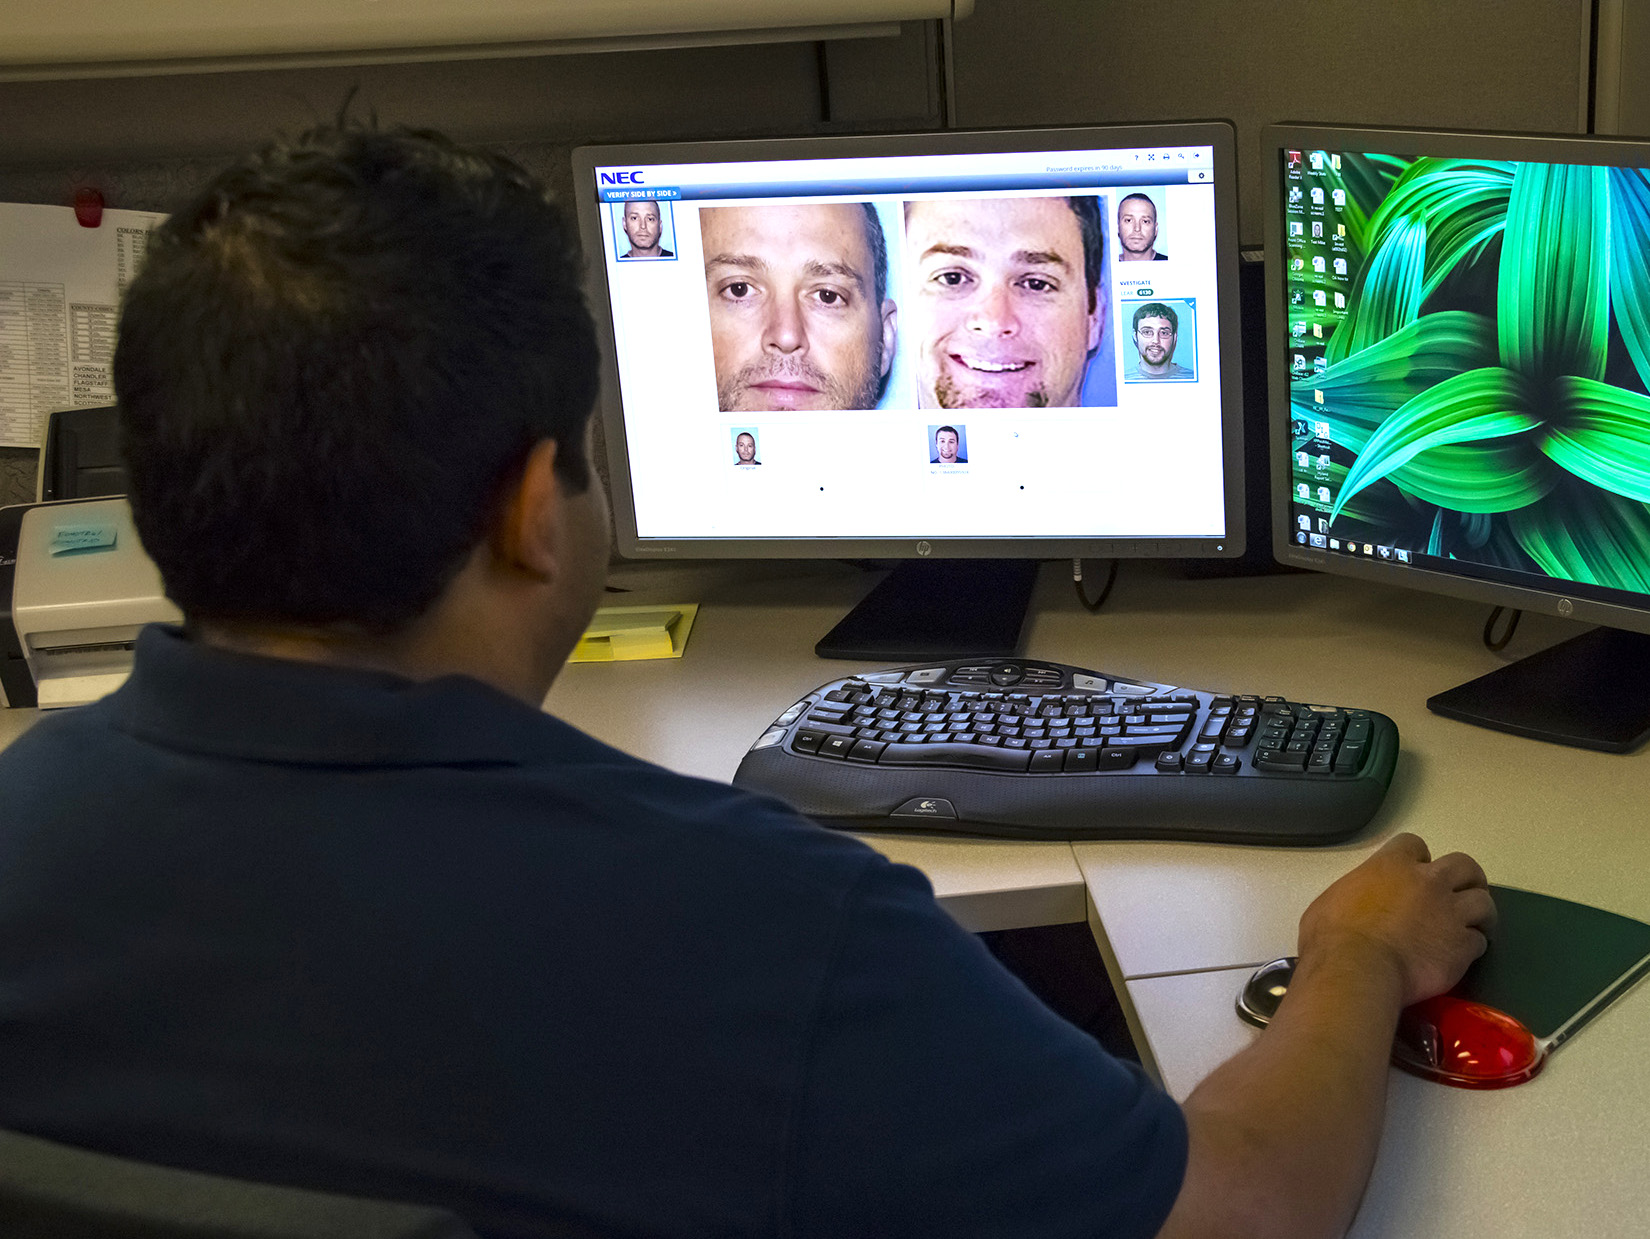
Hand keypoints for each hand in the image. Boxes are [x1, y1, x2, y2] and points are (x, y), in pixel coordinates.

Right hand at [1298, 832, 1495, 1007]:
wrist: (1356, 970)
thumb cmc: (1332, 936)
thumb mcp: (1332, 901)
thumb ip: (1356, 894)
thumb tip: (1358, 906)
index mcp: (1392, 865)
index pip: (1414, 844)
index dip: (1416, 859)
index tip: (1413, 876)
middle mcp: (1428, 882)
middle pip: (1465, 865)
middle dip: (1467, 879)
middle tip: (1459, 895)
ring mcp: (1450, 913)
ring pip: (1484, 903)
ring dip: (1479, 914)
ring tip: (1472, 926)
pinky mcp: (1462, 945)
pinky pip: (1479, 941)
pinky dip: (1472, 947)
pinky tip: (1460, 956)